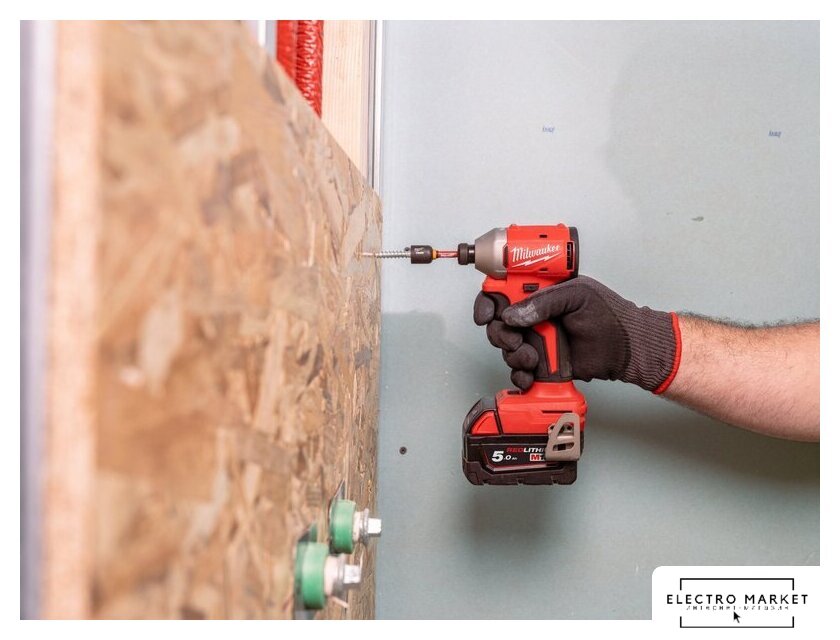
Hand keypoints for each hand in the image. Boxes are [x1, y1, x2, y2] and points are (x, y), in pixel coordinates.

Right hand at [473, 275, 678, 392]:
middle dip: (500, 333)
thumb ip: (544, 302)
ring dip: (513, 355)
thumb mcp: (577, 296)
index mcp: (540, 292)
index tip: (487, 314)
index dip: (488, 300)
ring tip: (532, 358)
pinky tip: (530, 373)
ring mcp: (536, 338)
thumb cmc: (610, 316)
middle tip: (515, 339)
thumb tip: (513, 314)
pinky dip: (519, 374)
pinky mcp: (541, 362)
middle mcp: (534, 314)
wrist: (627, 350)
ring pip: (505, 347)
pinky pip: (518, 369)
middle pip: (497, 322)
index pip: (503, 290)